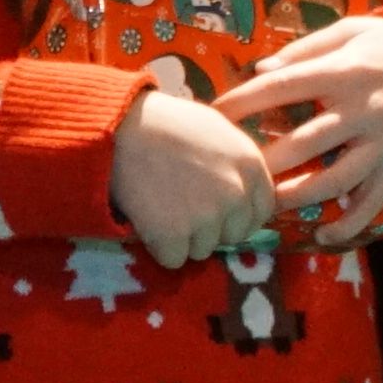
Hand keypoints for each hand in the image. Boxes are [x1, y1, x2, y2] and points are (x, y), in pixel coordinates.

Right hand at [106, 85, 276, 267]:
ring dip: (181, 238)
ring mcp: (207, 217)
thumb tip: (243, 192)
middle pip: (233, 236)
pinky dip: (158, 247)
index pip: (261, 212)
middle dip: (210, 229)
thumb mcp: (217, 130)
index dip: (238, 216)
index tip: (216, 212)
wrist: (121, 127)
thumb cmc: (165, 123)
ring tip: (160, 207)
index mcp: (251, 166)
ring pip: (202, 250)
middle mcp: (236, 194)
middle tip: (180, 206)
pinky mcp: (175, 235)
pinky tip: (147, 219)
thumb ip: (236, 163)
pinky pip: (173, 259)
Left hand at [222, 15, 382, 239]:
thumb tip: (260, 71)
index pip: (284, 88)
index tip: (213, 115)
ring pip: (334, 181)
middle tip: (229, 172)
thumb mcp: (351, 31)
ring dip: (295, 197)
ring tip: (262, 204)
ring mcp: (382, 145)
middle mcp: (363, 111)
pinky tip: (321, 235)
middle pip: (305, 142)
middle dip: (263, 160)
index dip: (244, 102)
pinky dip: (348, 225)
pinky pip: (371, 204)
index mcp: (346, 72)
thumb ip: (305, 50)